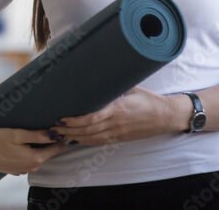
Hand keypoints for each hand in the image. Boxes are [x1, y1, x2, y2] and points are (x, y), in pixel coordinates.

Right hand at [0, 128, 69, 175]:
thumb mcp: (18, 134)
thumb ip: (37, 135)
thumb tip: (54, 134)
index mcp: (35, 158)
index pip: (55, 149)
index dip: (60, 139)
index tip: (62, 129)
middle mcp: (31, 167)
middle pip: (48, 154)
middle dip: (51, 143)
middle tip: (52, 129)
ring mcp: (23, 170)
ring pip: (38, 158)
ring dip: (41, 148)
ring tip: (40, 135)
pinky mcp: (16, 170)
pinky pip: (29, 162)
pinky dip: (31, 154)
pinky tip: (25, 145)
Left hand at [49, 87, 182, 145]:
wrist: (165, 116)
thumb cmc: (148, 99)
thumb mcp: (131, 88)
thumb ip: (113, 86)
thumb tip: (94, 75)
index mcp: (118, 109)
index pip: (92, 118)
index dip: (75, 121)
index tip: (62, 118)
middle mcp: (116, 123)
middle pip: (87, 131)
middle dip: (68, 131)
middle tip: (52, 128)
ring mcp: (117, 133)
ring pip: (91, 138)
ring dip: (73, 138)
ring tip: (58, 135)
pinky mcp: (120, 138)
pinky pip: (99, 142)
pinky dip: (85, 142)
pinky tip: (75, 140)